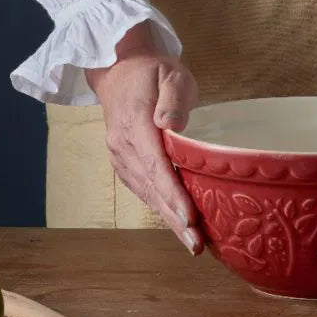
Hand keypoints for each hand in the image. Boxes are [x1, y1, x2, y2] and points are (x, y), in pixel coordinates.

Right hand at [84, 21, 202, 254]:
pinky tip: (177, 224)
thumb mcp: (170, 74)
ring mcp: (119, 156)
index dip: (172, 194)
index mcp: (134, 123)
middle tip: (197, 245)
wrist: (120, 70)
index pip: (155, 165)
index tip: (189, 218)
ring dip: (168, 219)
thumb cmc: (153, 72)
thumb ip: (173, 98)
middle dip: (174, 219)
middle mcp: (122, 145)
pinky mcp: (124, 163)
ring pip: (146, 193)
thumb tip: (172, 125)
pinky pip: (143, 189)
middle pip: (151, 187)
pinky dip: (160, 208)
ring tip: (193, 243)